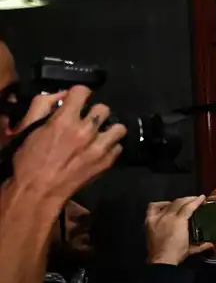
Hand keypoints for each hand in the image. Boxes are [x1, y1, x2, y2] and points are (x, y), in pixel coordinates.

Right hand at [5, 86, 125, 212]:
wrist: (40, 190)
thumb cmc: (30, 159)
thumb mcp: (29, 126)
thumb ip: (44, 105)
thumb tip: (62, 95)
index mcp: (64, 119)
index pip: (83, 91)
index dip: (79, 94)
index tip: (77, 100)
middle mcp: (86, 131)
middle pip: (104, 108)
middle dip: (95, 112)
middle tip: (87, 120)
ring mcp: (99, 147)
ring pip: (118, 128)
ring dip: (109, 129)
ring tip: (100, 134)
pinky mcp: (106, 162)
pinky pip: (119, 147)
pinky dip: (111, 147)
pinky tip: (100, 149)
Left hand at [145, 196, 213, 264]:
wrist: (161, 261)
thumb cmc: (177, 254)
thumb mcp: (191, 249)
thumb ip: (202, 244)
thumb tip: (212, 243)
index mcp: (179, 222)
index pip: (189, 207)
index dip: (196, 201)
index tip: (202, 197)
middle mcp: (168, 217)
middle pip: (179, 202)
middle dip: (188, 199)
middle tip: (194, 199)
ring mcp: (158, 218)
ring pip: (168, 204)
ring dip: (176, 201)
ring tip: (181, 203)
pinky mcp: (149, 221)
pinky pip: (153, 207)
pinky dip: (160, 204)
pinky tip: (165, 206)